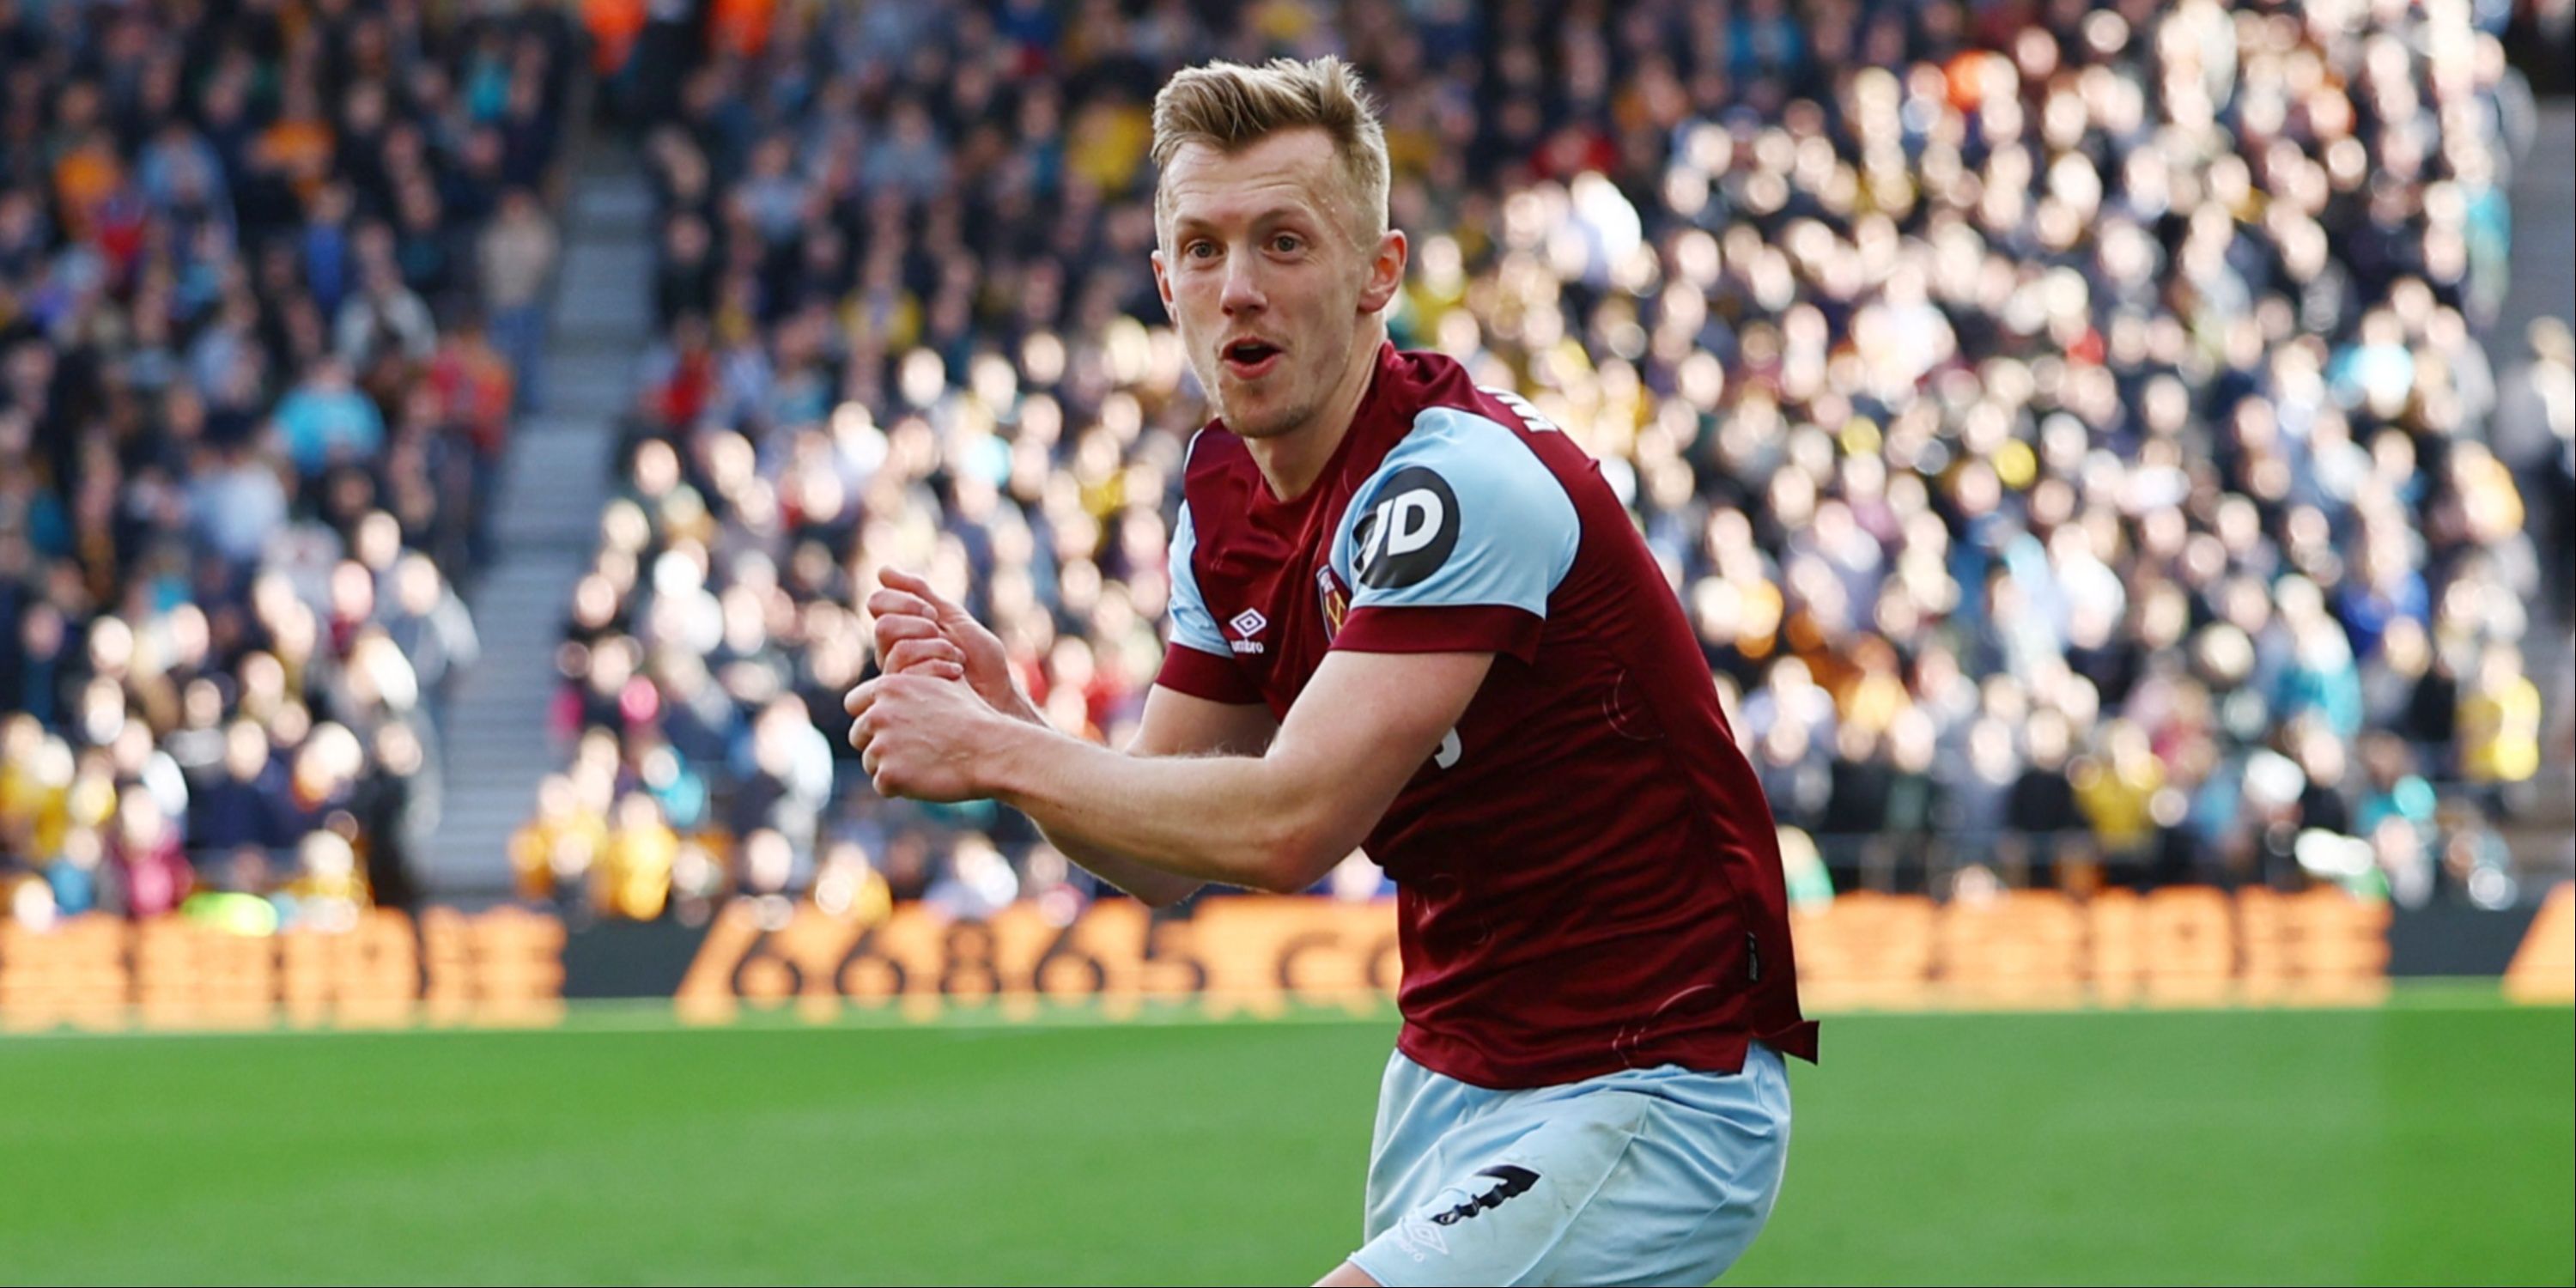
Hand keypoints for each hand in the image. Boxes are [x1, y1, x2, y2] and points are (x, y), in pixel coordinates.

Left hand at [844, 671, 1013, 802]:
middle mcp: (878, 714)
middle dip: (879, 745)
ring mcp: (881, 745)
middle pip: (859, 736)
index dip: (873, 718)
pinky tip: (927, 778)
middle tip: (911, 752)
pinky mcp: (888, 775)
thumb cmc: (975, 716)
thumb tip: (905, 670)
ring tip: (925, 765)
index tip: (891, 728)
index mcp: (888, 687)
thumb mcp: (946, 682)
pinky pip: (883, 786)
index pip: (855, 704)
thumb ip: (915, 678)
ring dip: (891, 767)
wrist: (992, 750)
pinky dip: (901, 787)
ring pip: (871, 762)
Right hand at [866, 567, 1039, 723]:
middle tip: (942, 633)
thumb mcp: (951, 617)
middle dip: (920, 625)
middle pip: (883, 626)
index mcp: (900, 631)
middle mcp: (891, 653)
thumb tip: (882, 570)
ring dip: (936, 648)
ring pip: (899, 649)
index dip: (904, 600)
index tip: (933, 611)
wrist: (998, 693)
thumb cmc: (979, 659)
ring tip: (956, 657)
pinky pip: (911, 674)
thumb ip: (919, 593)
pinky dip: (941, 667)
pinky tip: (956, 674)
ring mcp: (897, 677)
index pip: (878, 604)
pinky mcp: (907, 697)